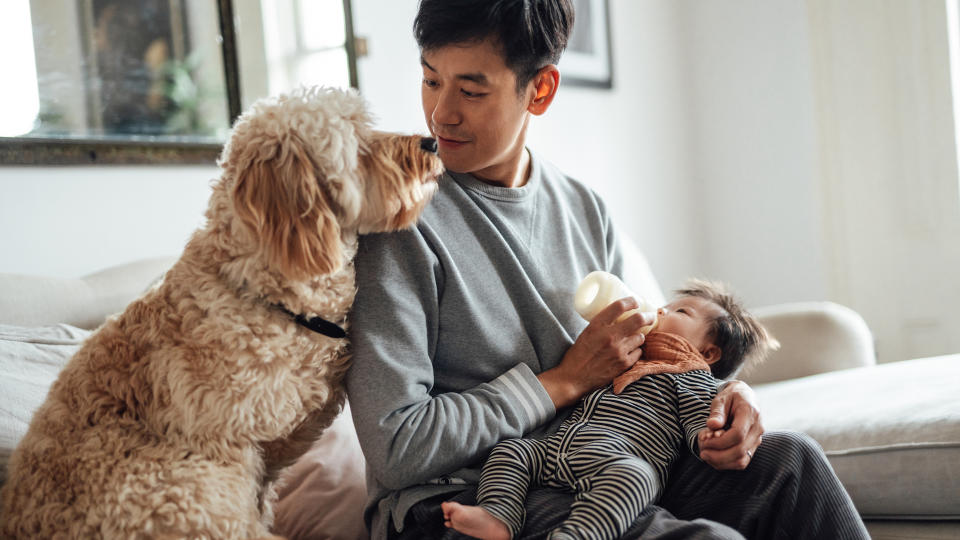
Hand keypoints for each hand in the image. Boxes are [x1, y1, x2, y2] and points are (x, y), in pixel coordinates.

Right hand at [538, 297, 654, 408]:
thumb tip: (618, 318)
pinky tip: (628, 352)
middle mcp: (609, 336)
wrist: (574, 378)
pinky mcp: (624, 364)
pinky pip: (638, 352)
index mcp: (597, 325)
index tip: (636, 301)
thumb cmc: (578, 355)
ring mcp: (618, 350)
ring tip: (633, 339)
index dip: (631, 301)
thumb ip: (601, 325)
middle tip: (650, 316)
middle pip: (638, 319)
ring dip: (638, 337)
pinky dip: (635, 351)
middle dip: (648, 316)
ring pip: (640, 337)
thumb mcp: (586, 333)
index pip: (619, 306)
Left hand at [699, 380, 763, 469]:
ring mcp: (757, 439)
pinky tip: (713, 457)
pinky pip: (742, 461)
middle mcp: (757, 429)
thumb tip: (712, 425)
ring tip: (706, 454)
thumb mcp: (722, 398)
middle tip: (702, 452)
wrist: (745, 397)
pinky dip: (726, 463)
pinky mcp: (752, 447)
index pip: (737, 434)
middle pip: (740, 450)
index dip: (719, 441)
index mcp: (750, 413)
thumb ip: (717, 412)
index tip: (704, 440)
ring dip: (721, 462)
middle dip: (718, 455)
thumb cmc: (731, 397)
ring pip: (742, 460)